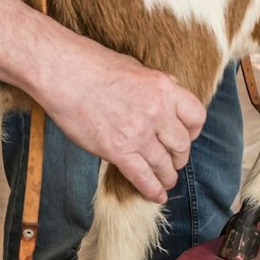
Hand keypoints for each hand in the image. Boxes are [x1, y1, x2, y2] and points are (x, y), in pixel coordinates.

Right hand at [36, 50, 205, 203]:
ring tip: (165, 181)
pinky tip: (155, 195)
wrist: (62, 71)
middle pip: (182, 145)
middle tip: (173, 161)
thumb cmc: (92, 64)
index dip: (192, 132)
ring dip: (167, 177)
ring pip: (165, 165)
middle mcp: (157, 112)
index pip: (196, 117)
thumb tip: (161, 103)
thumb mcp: (135, 67)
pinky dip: (152, 190)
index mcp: (164, 88)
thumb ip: (153, 89)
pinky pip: (143, 177)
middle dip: (179, 157)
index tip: (186, 137)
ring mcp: (138, 133)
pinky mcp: (117, 150)